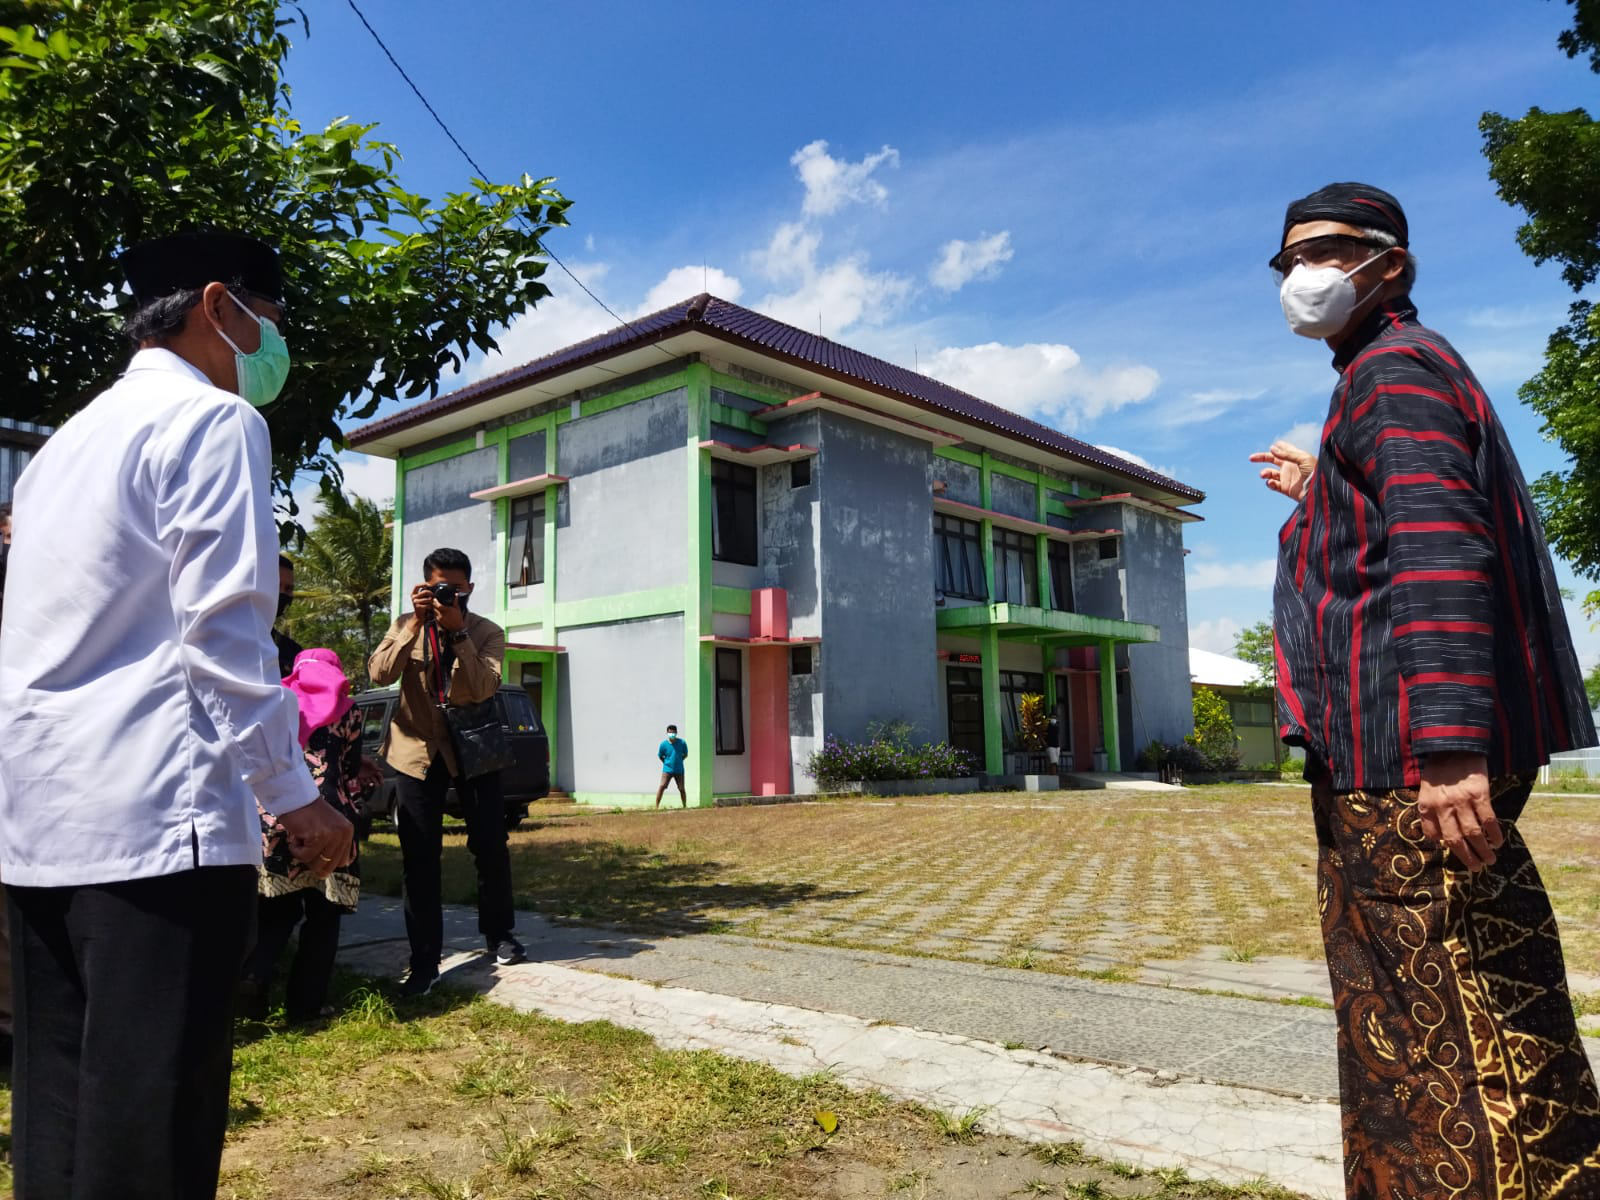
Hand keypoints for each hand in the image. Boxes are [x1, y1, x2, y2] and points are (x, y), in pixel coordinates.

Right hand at [279, 798, 354, 877]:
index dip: (325, 862)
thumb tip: (325, 872)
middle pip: (329, 866)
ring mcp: (332, 835)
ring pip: (316, 864)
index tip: (314, 852)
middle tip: (304, 846)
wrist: (294, 797)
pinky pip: (304, 856)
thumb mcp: (327, 828)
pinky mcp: (319, 836)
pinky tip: (295, 836)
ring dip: (303, 855)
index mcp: (348, 832)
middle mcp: (344, 833)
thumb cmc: (307, 814)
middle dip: (312, 861)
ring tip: (301, 838)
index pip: (341, 862)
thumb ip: (332, 846)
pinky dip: (295, 850)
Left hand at [356, 756, 383, 791]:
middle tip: (377, 785)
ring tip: (369, 783)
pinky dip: (363, 783)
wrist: (354, 759)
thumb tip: (382, 770)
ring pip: (369, 782)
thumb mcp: (370, 762)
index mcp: (373, 770)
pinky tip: (364, 782)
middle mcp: (370, 774)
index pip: (379, 776)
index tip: (382, 783)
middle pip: (375, 780)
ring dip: (369, 783)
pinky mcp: (360, 777)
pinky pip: (362, 782)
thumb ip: (376, 766)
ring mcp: (365, 776)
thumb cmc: (363, 758)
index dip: (381, 779)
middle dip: (376, 783)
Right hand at [410, 584, 436, 627]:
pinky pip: (428, 605)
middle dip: (431, 594)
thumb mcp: (422, 598)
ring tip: (431, 604)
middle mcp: (413, 597)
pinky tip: (429, 609)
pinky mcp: (418, 607)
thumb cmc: (422, 606)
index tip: (428, 584)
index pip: (416, 586)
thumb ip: (425, 593)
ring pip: (428, 599)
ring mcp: (415, 602)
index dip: (422, 584)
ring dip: (432, 602)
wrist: (419, 617)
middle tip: (434, 596)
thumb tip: (432, 587)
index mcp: (413, 594)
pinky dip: (430, 607)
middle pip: (425, 592)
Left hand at [435, 597, 465, 632]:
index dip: (435, 601)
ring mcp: (439, 618)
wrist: (457, 627)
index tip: (435, 598)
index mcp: (446, 610)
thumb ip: (455, 601)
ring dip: (433, 608)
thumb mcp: (457, 608)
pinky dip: (434, 612)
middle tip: (433, 600)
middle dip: (433, 603)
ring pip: (433, 611)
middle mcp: (442, 614)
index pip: (438, 605)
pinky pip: (434, 615)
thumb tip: (456, 594)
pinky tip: (436, 610)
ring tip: (434, 605)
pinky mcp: (438, 621)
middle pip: (434, 607)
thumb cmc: (458, 618)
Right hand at [1248, 441, 1316, 502]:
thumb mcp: (1303, 459)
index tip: (1273, 447)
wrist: (1320, 491)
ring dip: (1265, 472)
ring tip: (1263, 474)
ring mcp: (1287, 477)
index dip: (1276, 447)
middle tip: (1251, 458)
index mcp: (1294, 457)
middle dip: (1262, 457)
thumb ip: (1287, 454)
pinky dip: (1269, 483)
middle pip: (1272, 459)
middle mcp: (1289, 466)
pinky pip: (1273, 485)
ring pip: (1270, 473)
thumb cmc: (1316, 471)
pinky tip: (1271, 482)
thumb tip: (1272, 449)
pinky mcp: (1285, 488)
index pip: (1282, 449)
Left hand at [1418, 751, 1500, 870]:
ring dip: (1483, 850)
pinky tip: (1498, 841)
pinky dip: (1494, 834)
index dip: (1444, 846)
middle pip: (1455, 840)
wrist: (1454, 745)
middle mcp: (1442, 805)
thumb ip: (1429, 811)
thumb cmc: (1439, 769)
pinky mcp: (1479, 794)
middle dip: (1467, 857)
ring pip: (1474, 833)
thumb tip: (1436, 836)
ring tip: (1490, 859)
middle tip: (1477, 867)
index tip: (1457, 852)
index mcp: (1426, 804)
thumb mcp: (1425, 789)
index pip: (1433, 834)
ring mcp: (1461, 800)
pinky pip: (1489, 820)